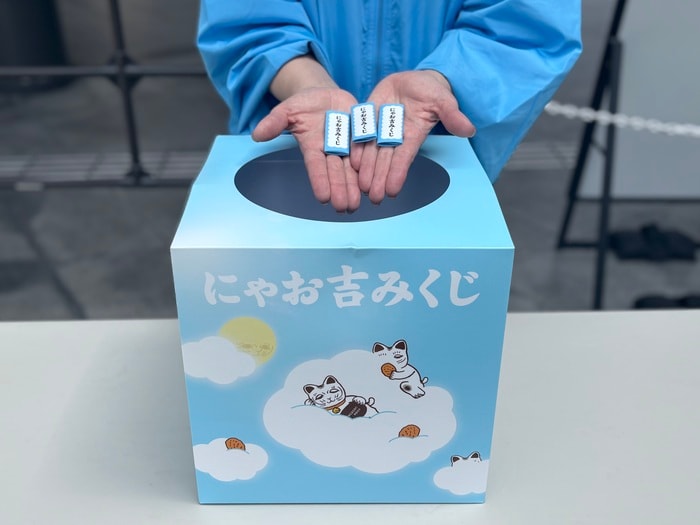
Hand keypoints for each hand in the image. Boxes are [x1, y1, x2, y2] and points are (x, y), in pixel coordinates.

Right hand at [252, 87, 360, 211]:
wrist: (325, 95)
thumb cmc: (303, 105)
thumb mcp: (287, 109)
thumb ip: (275, 122)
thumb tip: (257, 134)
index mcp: (313, 147)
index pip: (316, 167)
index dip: (320, 181)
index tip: (323, 198)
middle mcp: (332, 150)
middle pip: (337, 172)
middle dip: (340, 190)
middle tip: (344, 208)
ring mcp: (348, 144)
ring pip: (353, 168)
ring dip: (356, 185)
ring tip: (359, 202)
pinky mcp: (362, 135)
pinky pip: (368, 149)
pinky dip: (371, 165)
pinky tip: (376, 179)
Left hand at [350, 70, 475, 203]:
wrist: (414, 80)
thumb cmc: (431, 91)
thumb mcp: (443, 100)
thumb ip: (452, 116)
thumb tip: (469, 130)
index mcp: (412, 134)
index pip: (405, 157)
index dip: (398, 173)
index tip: (392, 191)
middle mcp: (395, 135)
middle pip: (385, 160)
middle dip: (379, 179)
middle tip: (374, 198)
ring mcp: (380, 127)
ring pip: (371, 151)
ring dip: (366, 169)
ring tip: (361, 186)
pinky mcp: (368, 116)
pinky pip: (360, 133)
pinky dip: (356, 148)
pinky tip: (351, 162)